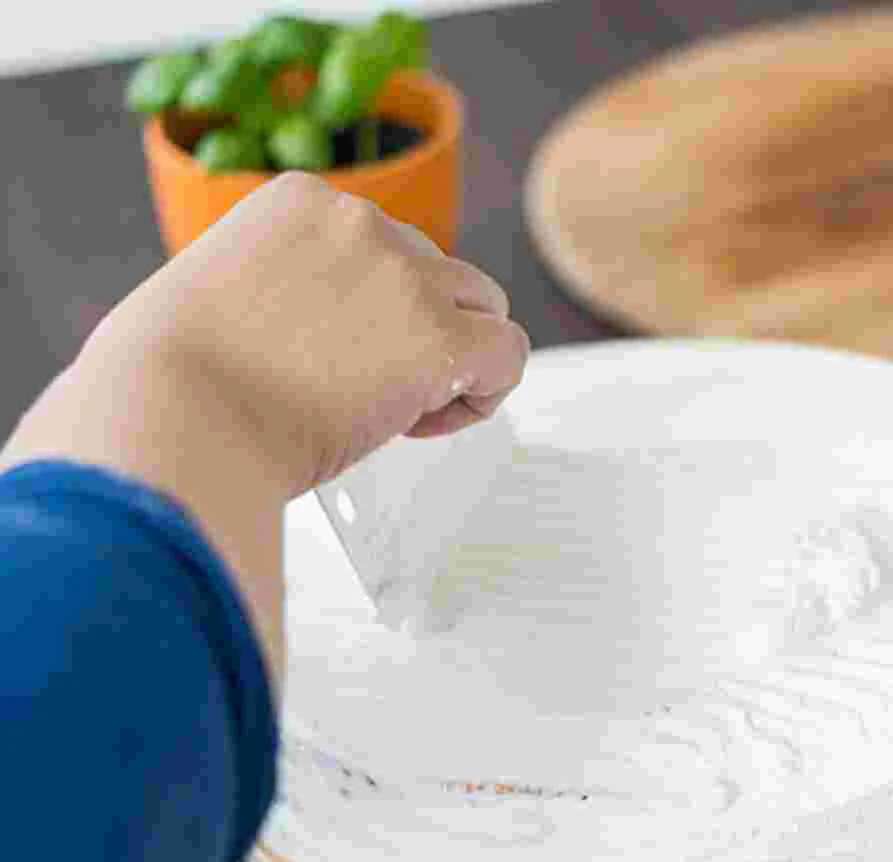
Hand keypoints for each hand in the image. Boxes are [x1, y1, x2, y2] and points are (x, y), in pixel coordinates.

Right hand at [81, 172, 530, 494]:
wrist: (180, 415)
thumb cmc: (177, 383)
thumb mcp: (223, 297)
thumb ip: (286, 292)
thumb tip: (325, 335)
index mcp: (303, 202)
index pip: (384, 249)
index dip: (375, 316)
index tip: (331, 360)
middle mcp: (362, 222)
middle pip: (441, 277)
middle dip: (419, 337)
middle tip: (366, 395)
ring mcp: (408, 277)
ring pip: (485, 310)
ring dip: (455, 365)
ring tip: (396, 412)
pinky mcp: (443, 339)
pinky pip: (508, 357)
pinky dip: (482, 395)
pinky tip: (424, 423)